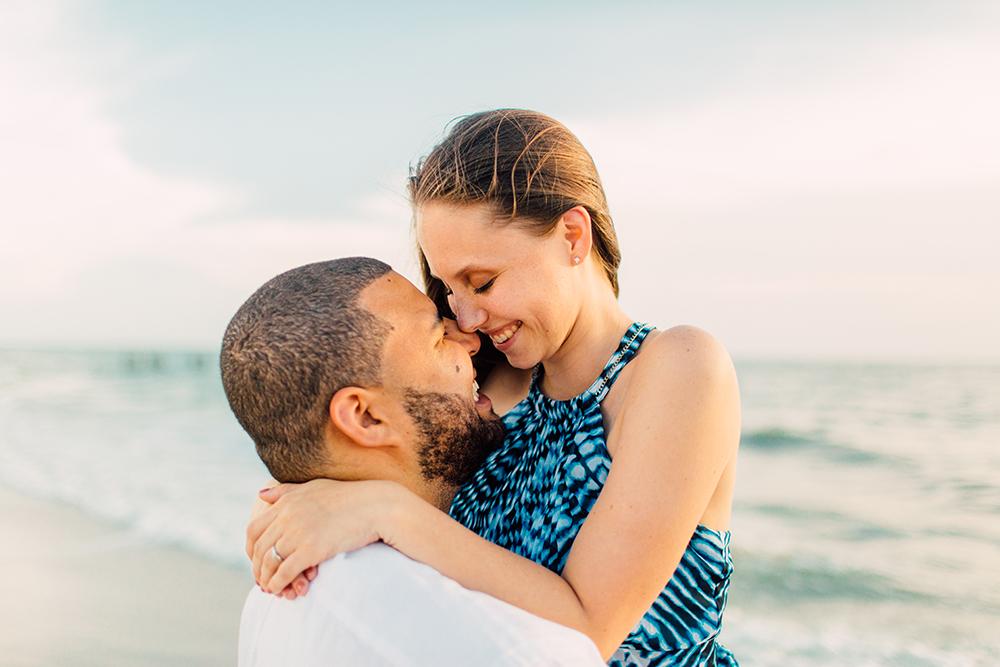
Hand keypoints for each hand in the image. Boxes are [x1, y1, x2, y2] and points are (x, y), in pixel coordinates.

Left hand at [246, 478, 403, 593]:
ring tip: (270, 588)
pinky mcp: (311, 550)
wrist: (376, 506)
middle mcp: (287, 516)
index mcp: (286, 501)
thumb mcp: (314, 487)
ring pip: (269, 562)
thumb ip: (286, 492)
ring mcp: (298, 533)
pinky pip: (284, 572)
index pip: (254, 530)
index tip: (256, 560)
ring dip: (266, 579)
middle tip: (262, 579)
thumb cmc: (348, 496)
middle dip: (257, 568)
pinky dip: (278, 584)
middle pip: (259, 548)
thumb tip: (262, 493)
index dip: (251, 549)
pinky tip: (280, 590)